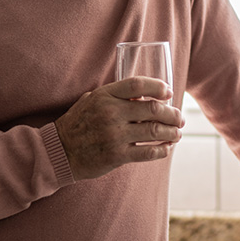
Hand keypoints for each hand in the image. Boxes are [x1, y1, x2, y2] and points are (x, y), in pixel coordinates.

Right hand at [55, 77, 184, 179]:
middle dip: (173, 114)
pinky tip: (167, 148)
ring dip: (172, 133)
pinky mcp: (117, 156)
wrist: (59, 151)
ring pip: (155, 131)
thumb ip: (115, 95)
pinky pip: (148, 152)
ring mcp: (115, 135)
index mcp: (105, 96)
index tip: (169, 92)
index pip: (138, 85)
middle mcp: (111, 113)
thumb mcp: (92, 100)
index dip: (158, 87)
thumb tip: (144, 93)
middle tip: (180, 118)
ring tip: (178, 134)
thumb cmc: (78, 123)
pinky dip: (162, 150)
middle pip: (153, 109)